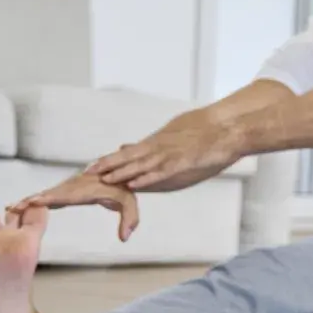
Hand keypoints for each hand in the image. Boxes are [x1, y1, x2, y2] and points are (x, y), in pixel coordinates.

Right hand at [7, 174, 139, 240]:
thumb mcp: (130, 204)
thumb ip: (130, 219)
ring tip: (11, 208)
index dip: (50, 197)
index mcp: (87, 189)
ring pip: (45, 194)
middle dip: (33, 200)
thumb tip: (124, 239)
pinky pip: (47, 195)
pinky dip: (33, 199)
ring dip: (29, 200)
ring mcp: (67, 187)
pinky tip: (20, 206)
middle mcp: (74, 186)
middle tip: (15, 207)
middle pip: (50, 194)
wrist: (118, 174)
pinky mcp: (64, 190)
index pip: (67, 194)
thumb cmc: (123, 190)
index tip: (34, 200)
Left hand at [86, 118, 244, 191]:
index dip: (109, 160)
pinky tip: (133, 185)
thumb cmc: (206, 130)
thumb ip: (153, 144)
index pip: (128, 153)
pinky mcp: (184, 163)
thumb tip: (129, 146)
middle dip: (107, 166)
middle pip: (128, 158)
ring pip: (142, 165)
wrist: (227, 127)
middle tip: (85, 173)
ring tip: (102, 178)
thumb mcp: (174, 133)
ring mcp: (171, 156)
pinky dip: (147, 179)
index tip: (91, 166)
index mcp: (157, 144)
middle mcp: (160, 149)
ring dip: (121, 172)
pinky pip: (162, 173)